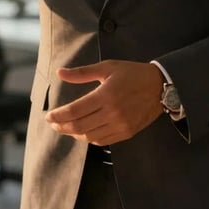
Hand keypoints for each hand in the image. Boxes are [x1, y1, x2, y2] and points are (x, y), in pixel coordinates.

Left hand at [47, 60, 162, 146]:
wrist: (160, 86)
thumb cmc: (131, 73)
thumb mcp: (107, 67)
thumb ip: (81, 73)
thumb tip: (60, 73)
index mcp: (106, 95)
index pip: (75, 111)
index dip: (58, 116)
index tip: (48, 116)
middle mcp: (113, 113)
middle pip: (79, 126)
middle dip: (62, 127)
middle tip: (53, 124)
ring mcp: (121, 125)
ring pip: (90, 137)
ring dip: (74, 134)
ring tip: (66, 127)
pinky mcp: (127, 132)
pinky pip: (103, 141)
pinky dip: (89, 139)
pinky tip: (83, 132)